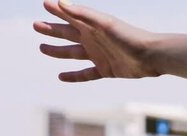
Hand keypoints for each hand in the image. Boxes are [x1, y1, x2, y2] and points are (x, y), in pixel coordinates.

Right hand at [34, 0, 159, 81]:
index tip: (44, 4)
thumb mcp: (104, 24)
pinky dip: (74, 76)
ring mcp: (99, 55)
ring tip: (42, 48)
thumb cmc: (130, 37)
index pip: (70, 16)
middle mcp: (94, 39)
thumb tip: (60, 2)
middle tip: (36, 26)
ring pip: (73, 53)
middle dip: (52, 30)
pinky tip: (61, 77)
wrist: (151, 57)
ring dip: (58, 51)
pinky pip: (86, 74)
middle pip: (68, 34)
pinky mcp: (105, 70)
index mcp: (93, 26)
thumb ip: (83, 14)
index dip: (58, 10)